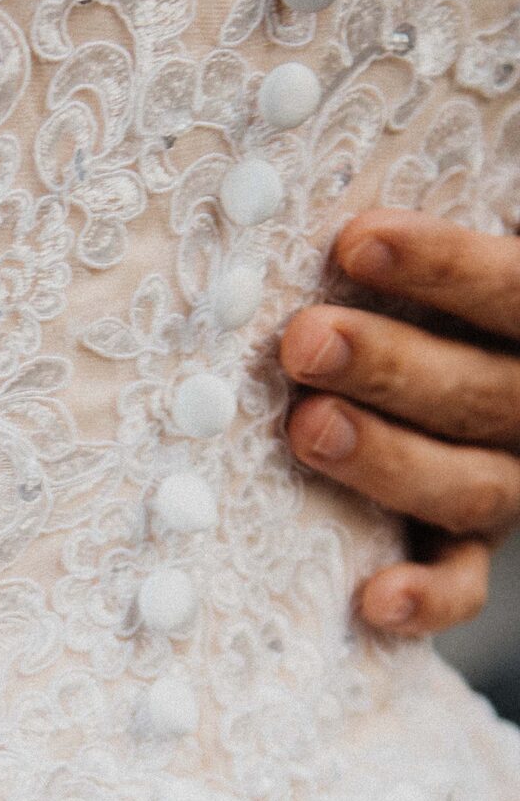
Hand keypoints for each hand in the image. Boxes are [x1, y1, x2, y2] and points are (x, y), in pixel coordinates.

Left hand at [279, 210, 519, 635]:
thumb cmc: (412, 303)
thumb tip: (312, 201)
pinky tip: (374, 598)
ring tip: (307, 427)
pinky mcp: (472, 549)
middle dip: (391, 365)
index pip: (515, 292)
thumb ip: (398, 250)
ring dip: (389, 461)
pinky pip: (465, 582)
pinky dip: (427, 595)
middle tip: (303, 341)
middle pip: (483, 393)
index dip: (443, 266)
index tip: (353, 239)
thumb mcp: (424, 275)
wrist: (448, 385)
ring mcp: (511, 481)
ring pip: (471, 485)